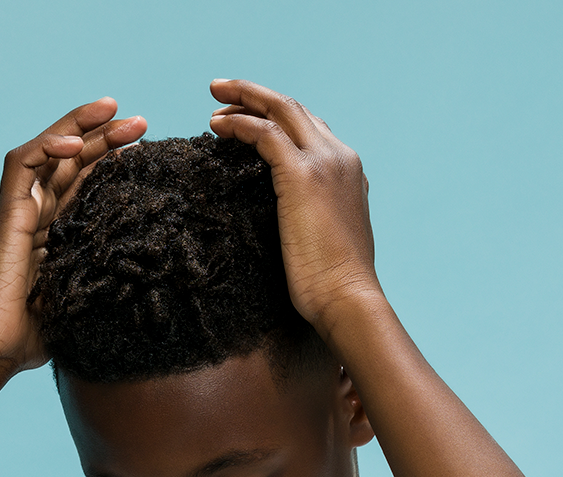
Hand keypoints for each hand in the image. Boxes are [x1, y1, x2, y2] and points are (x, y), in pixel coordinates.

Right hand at [0, 98, 145, 375]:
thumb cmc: (30, 339)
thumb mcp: (82, 305)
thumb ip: (103, 288)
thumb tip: (145, 290)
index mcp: (55, 236)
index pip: (86, 187)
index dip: (112, 164)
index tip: (145, 151)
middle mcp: (36, 218)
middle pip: (72, 164)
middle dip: (105, 138)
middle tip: (141, 123)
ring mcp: (19, 214)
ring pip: (48, 154)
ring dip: (80, 129)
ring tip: (114, 111)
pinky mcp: (5, 216)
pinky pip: (21, 167)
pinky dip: (45, 148)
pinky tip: (74, 143)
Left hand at [209, 80, 381, 328]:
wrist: (347, 299)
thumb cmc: (334, 285)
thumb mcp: (330, 239)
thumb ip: (319, 217)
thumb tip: (300, 224)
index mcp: (348, 171)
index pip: (311, 128)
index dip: (277, 118)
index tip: (248, 118)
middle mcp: (339, 157)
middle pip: (294, 109)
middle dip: (256, 95)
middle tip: (221, 91)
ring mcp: (323, 163)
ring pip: (281, 110)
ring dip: (244, 99)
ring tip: (214, 98)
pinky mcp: (302, 176)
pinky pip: (265, 133)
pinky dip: (240, 124)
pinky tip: (217, 127)